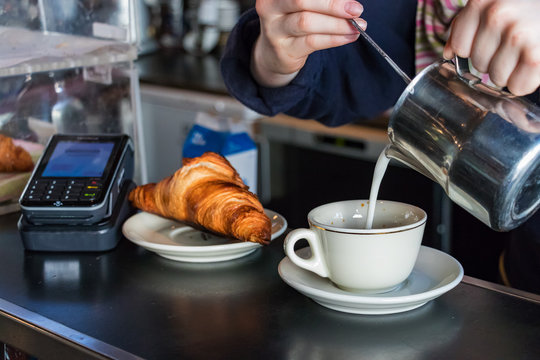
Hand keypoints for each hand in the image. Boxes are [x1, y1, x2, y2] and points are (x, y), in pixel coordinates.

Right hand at [251, 0, 365, 86]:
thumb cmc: (293, 21)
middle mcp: (270, 8)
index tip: (349, 0)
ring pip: (307, 23)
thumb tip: (348, 2)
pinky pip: (312, 42)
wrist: (274, 54)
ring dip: (337, 24)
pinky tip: (349, 37)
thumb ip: (320, 1)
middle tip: (356, 10)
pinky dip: (334, 39)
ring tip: (357, 26)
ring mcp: (274, 30)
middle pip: (302, 1)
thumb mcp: (303, 5)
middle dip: (332, 5)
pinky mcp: (284, 50)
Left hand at [443, 0, 539, 95]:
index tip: (493, 41)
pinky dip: (526, 82)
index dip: (475, 49)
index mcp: (482, 1)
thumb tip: (447, 53)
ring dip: (511, 72)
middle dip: (496, 60)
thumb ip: (469, 24)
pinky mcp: (535, 55)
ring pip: (496, 78)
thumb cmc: (530, 6)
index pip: (458, 47)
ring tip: (527, 53)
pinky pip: (517, 86)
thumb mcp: (496, 3)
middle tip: (517, 45)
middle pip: (478, 64)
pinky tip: (534, 66)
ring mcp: (517, 35)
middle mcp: (497, 15)